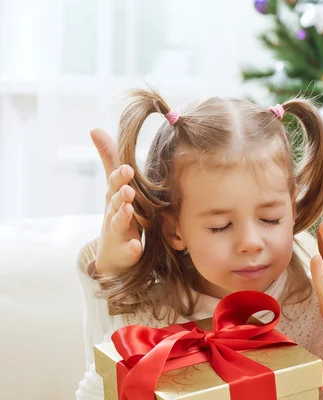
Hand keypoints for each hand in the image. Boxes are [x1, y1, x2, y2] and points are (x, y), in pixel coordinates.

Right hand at [91, 128, 141, 276]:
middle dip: (120, 195)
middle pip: (115, 202)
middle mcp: (113, 213)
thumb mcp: (113, 187)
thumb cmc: (117, 214)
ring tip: (128, 209)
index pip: (115, 184)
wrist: (112, 255)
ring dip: (123, 216)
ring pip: (119, 224)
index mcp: (114, 197)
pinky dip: (131, 248)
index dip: (120, 177)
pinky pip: (128, 250)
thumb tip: (94, 129)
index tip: (127, 167)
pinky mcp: (125, 252)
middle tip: (128, 189)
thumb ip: (109, 160)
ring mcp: (118, 233)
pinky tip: (136, 247)